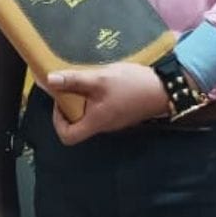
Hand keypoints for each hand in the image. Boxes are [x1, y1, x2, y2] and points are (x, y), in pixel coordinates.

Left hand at [47, 62, 168, 144]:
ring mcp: (113, 121)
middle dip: (70, 104)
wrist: (166, 89)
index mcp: (95, 123)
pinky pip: (101, 109)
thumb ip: (74, 80)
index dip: (57, 121)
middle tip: (72, 85)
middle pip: (77, 124)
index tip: (60, 101)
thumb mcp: (100, 79)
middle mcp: (103, 126)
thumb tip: (49, 80)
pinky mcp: (121, 113)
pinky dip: (96, 97)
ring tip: (87, 80)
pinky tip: (102, 82)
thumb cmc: (132, 86)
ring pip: (89, 115)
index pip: (68, 136)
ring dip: (83, 99)